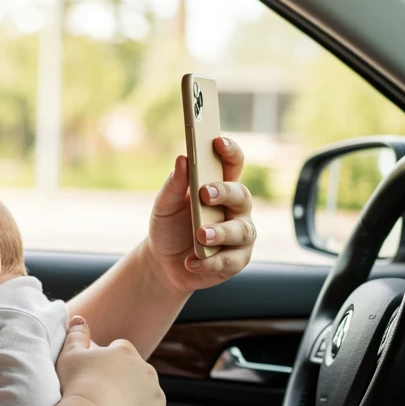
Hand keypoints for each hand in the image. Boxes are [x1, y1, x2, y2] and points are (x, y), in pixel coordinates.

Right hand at [56, 316, 178, 405]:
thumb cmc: (78, 385)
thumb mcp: (69, 355)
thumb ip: (76, 335)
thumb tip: (79, 319)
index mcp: (125, 352)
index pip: (121, 349)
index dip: (108, 361)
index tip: (95, 374)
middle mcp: (147, 371)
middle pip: (139, 372)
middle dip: (126, 382)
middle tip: (104, 396)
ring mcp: (156, 398)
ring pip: (153, 396)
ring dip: (141, 404)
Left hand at [145, 136, 256, 295]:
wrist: (163, 263)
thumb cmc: (169, 228)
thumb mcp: (164, 206)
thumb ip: (174, 185)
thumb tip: (182, 159)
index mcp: (220, 188)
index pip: (233, 164)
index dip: (230, 152)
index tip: (218, 142)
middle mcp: (235, 210)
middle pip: (242, 195)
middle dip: (225, 193)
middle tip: (204, 193)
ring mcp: (239, 236)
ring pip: (241, 231)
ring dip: (220, 232)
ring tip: (200, 235)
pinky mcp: (235, 261)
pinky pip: (230, 261)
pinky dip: (209, 262)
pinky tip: (191, 261)